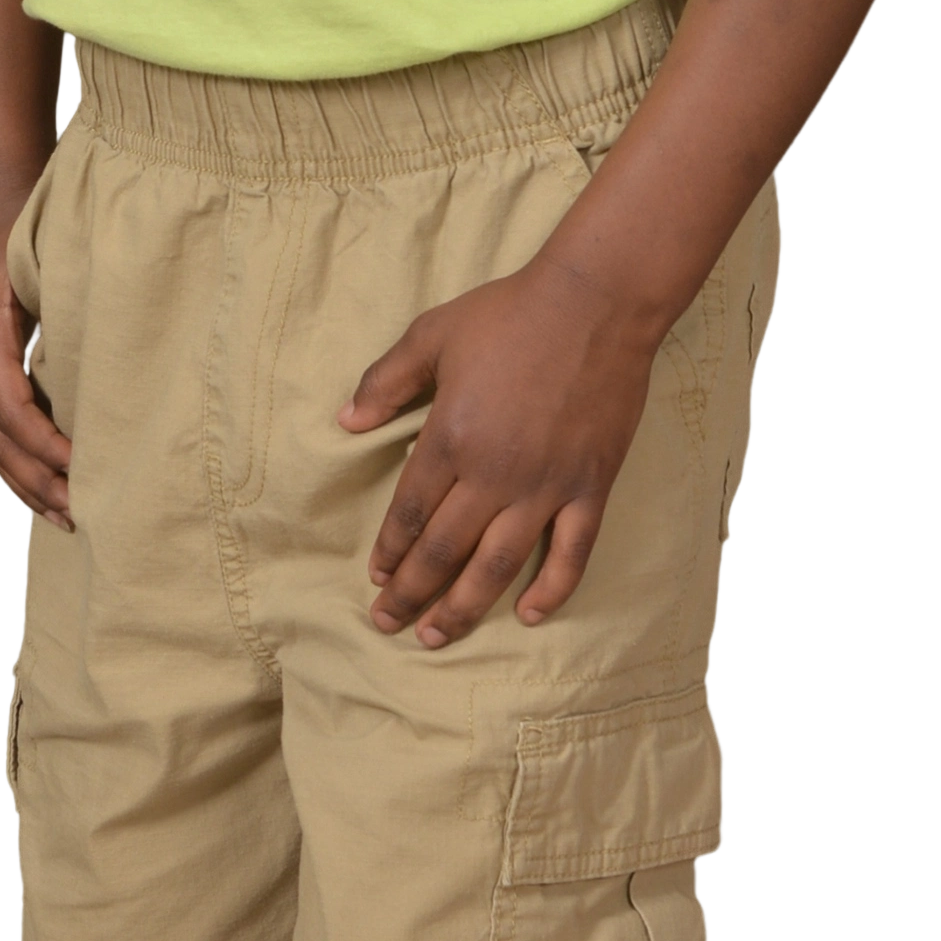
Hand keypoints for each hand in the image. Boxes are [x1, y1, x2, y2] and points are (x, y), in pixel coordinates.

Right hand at [0, 212, 72, 528]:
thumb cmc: (29, 221)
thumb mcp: (49, 264)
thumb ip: (69, 313)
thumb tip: (108, 369)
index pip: (13, 413)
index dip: (46, 450)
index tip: (82, 473)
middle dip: (37, 482)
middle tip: (80, 515)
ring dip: (24, 482)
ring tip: (61, 516)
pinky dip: (14, 458)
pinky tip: (39, 480)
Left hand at [336, 256, 660, 645]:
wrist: (595, 302)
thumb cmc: (509, 314)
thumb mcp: (433, 333)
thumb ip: (386, 380)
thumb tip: (345, 421)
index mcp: (450, 437)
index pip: (409, 513)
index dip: (389, 551)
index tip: (376, 579)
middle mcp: (494, 473)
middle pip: (443, 550)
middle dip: (411, 594)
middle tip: (388, 624)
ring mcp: (545, 486)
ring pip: (496, 566)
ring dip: (462, 607)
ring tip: (435, 637)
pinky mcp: (590, 487)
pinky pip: (570, 554)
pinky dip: (550, 590)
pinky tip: (527, 615)